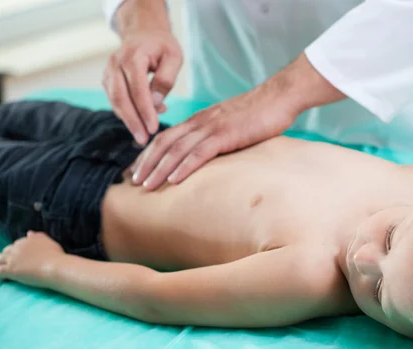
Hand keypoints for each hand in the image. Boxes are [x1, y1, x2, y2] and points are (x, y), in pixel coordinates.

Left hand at [0, 231, 63, 287]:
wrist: (54, 267)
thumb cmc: (56, 256)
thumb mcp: (48, 242)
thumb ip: (38, 237)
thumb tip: (29, 233)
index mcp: (27, 240)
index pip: (17, 244)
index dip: (19, 251)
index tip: (24, 258)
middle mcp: (18, 247)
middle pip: (6, 250)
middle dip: (8, 256)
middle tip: (16, 265)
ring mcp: (13, 258)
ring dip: (2, 264)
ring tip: (8, 271)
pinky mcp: (10, 269)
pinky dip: (0, 275)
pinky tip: (5, 279)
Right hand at [103, 30, 182, 144]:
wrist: (143, 34)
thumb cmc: (162, 46)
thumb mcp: (174, 57)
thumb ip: (166, 79)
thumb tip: (156, 102)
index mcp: (133, 56)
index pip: (137, 89)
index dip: (145, 111)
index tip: (154, 128)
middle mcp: (116, 63)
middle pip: (121, 98)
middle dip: (133, 121)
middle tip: (144, 140)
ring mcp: (109, 71)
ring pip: (115, 101)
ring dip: (128, 121)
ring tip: (143, 136)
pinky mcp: (108, 80)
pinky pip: (114, 101)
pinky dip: (126, 113)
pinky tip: (141, 121)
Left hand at [131, 81, 296, 189]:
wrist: (279, 98)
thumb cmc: (259, 114)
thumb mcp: (230, 125)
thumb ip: (216, 137)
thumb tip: (208, 156)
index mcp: (199, 121)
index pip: (166, 137)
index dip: (149, 154)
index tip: (139, 170)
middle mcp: (200, 122)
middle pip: (164, 143)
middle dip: (146, 163)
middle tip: (133, 182)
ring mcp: (212, 127)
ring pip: (177, 149)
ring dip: (159, 168)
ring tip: (146, 186)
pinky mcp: (226, 134)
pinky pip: (200, 152)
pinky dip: (184, 167)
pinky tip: (174, 180)